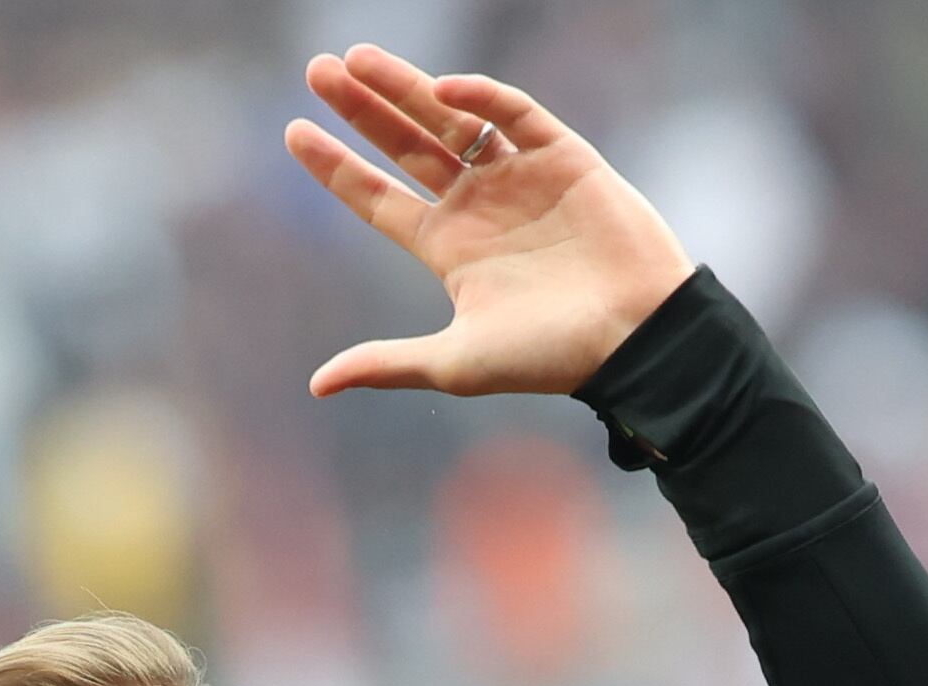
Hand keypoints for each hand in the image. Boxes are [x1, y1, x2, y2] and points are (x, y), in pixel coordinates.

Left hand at [287, 46, 694, 398]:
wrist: (633, 339)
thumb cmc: (548, 358)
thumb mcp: (454, 363)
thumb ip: (387, 362)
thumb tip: (317, 385)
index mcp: (449, 248)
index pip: (378, 198)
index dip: (336, 166)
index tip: (293, 131)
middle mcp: (478, 206)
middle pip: (406, 145)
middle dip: (362, 108)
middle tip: (317, 69)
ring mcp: (520, 178)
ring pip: (452, 121)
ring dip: (407, 87)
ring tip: (356, 58)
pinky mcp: (565, 158)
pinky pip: (517, 115)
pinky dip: (482, 98)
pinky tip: (443, 89)